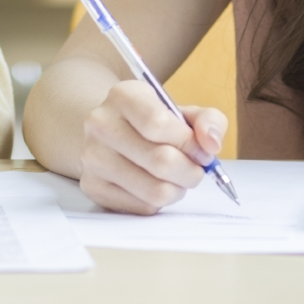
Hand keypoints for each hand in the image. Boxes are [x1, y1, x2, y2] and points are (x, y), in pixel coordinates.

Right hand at [79, 79, 227, 213]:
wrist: (111, 133)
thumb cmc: (153, 122)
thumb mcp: (181, 111)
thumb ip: (208, 120)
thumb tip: (211, 144)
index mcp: (123, 96)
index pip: (158, 124)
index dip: (190, 143)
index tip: (203, 151)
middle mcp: (100, 124)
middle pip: (161, 161)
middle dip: (190, 171)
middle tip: (195, 169)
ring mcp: (93, 157)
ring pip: (155, 191)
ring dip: (177, 189)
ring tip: (176, 178)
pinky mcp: (93, 186)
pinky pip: (143, 207)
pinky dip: (159, 201)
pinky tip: (155, 184)